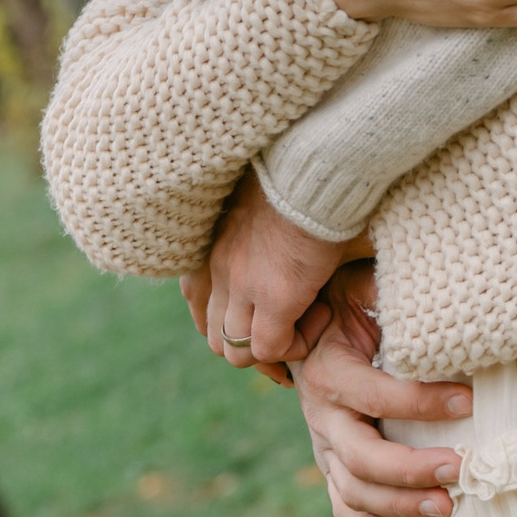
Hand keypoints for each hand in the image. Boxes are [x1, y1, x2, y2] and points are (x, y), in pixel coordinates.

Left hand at [187, 168, 367, 368]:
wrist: (319, 164)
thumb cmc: (300, 177)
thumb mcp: (262, 210)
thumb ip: (257, 239)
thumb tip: (276, 255)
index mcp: (213, 246)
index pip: (197, 302)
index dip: (229, 322)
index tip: (262, 321)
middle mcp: (218, 270)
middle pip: (215, 336)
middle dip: (250, 344)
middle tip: (287, 331)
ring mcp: (243, 285)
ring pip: (237, 351)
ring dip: (270, 349)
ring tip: (304, 322)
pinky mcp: (276, 296)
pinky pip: (272, 347)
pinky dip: (293, 345)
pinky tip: (320, 315)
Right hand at [291, 265, 472, 516]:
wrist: (299, 328)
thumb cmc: (342, 304)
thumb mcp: (357, 285)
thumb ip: (385, 287)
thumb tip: (436, 284)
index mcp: (329, 370)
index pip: (379, 395)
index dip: (425, 402)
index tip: (471, 401)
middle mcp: (320, 414)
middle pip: (362, 457)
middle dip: (412, 469)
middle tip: (460, 469)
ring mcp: (322, 446)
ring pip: (354, 490)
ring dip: (400, 505)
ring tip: (447, 508)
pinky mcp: (329, 465)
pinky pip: (343, 506)